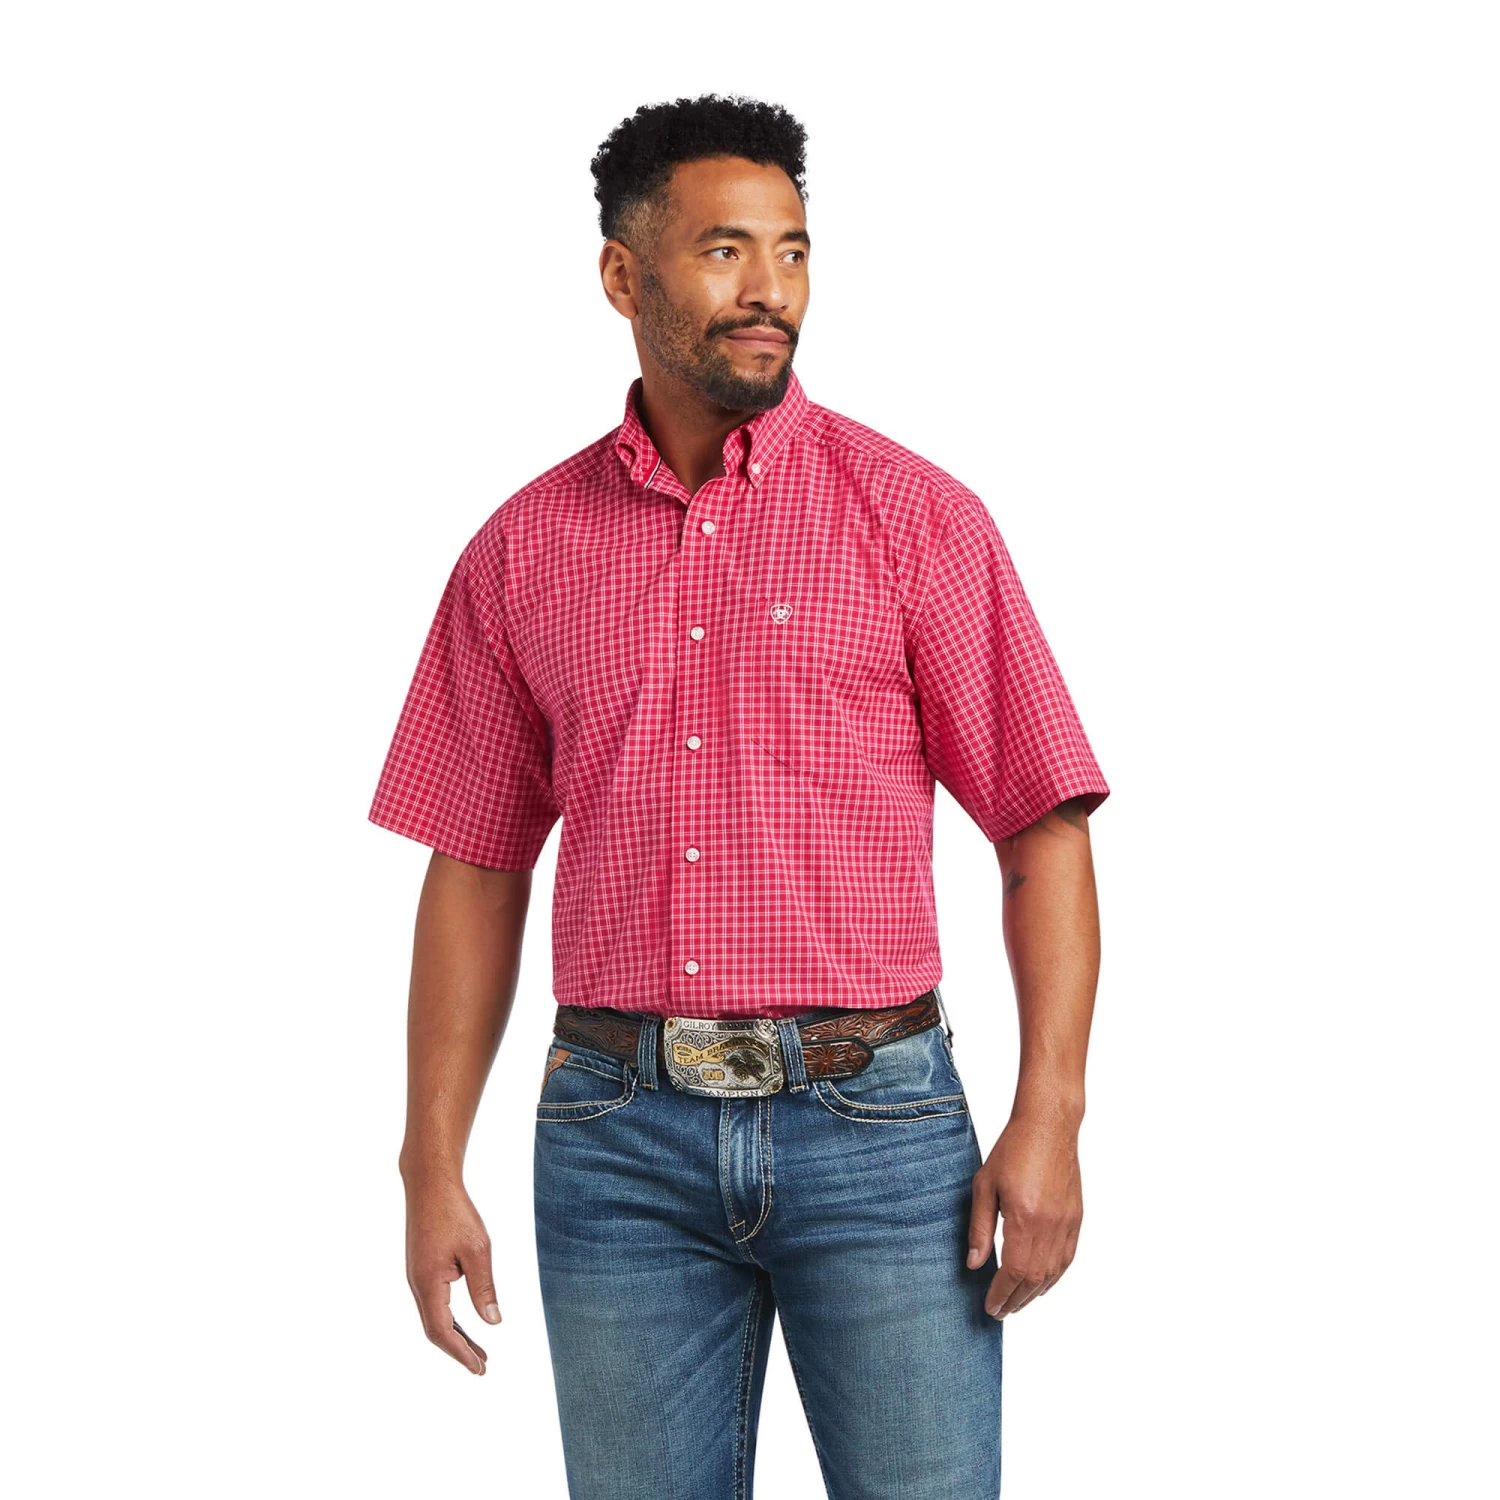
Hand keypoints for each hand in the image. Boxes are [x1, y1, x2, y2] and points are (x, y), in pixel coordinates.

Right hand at [404, 1176, 501, 1373]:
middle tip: (482, 1366)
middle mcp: (417, 1284)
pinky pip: (433, 1302)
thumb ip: (484, 1287)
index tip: (479, 1368)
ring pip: (433, 1316)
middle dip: (458, 1349)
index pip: (442, 1331)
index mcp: (428, 1283)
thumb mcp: (478, 1249)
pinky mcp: (420, 1268)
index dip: (460, 1353)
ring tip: (479, 1351)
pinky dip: (449, 1317)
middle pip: (435, 1329)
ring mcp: (416, 1276)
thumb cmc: (455, 1212)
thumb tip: (493, 1322)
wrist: (430, 1184)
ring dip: (454, 1335)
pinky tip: (465, 1321)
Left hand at [966, 1112, 1082, 1318]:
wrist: (1049, 1126)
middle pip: (1034, 1279)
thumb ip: (980, 1227)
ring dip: (1034, 1294)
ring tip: (1017, 1303)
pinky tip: (1041, 1284)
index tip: (990, 1307)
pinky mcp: (1076, 1218)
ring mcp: (1067, 1223)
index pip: (1014, 1272)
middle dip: (1016, 1301)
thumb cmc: (1013, 1150)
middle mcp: (1050, 1226)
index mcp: (1025, 1218)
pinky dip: (1053, 1277)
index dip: (1001, 1294)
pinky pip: (1067, 1259)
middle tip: (1000, 1312)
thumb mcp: (984, 1185)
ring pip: (1053, 1273)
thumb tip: (975, 1264)